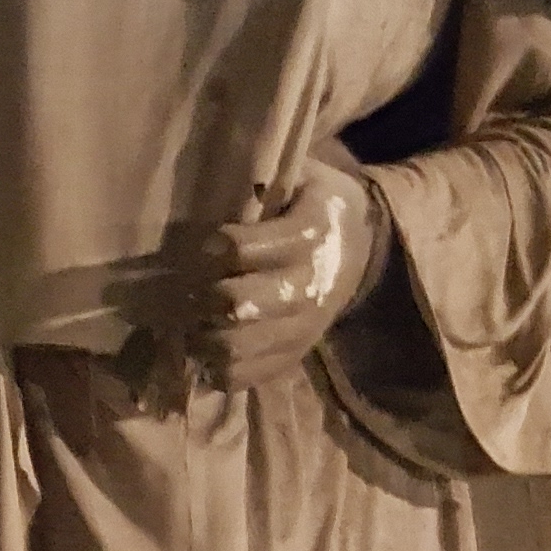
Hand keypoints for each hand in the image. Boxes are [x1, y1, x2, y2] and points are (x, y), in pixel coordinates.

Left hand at [154, 156, 387, 383]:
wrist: (362, 250)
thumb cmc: (315, 205)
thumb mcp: (303, 176)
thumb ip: (264, 178)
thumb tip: (215, 172)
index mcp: (309, 234)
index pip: (239, 249)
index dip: (210, 248)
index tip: (203, 245)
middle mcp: (308, 286)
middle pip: (234, 303)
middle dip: (201, 296)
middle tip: (188, 288)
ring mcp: (303, 328)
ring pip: (234, 347)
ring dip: (202, 336)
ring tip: (193, 319)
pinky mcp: (294, 356)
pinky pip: (244, 377)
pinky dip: (216, 368)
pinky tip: (207, 347)